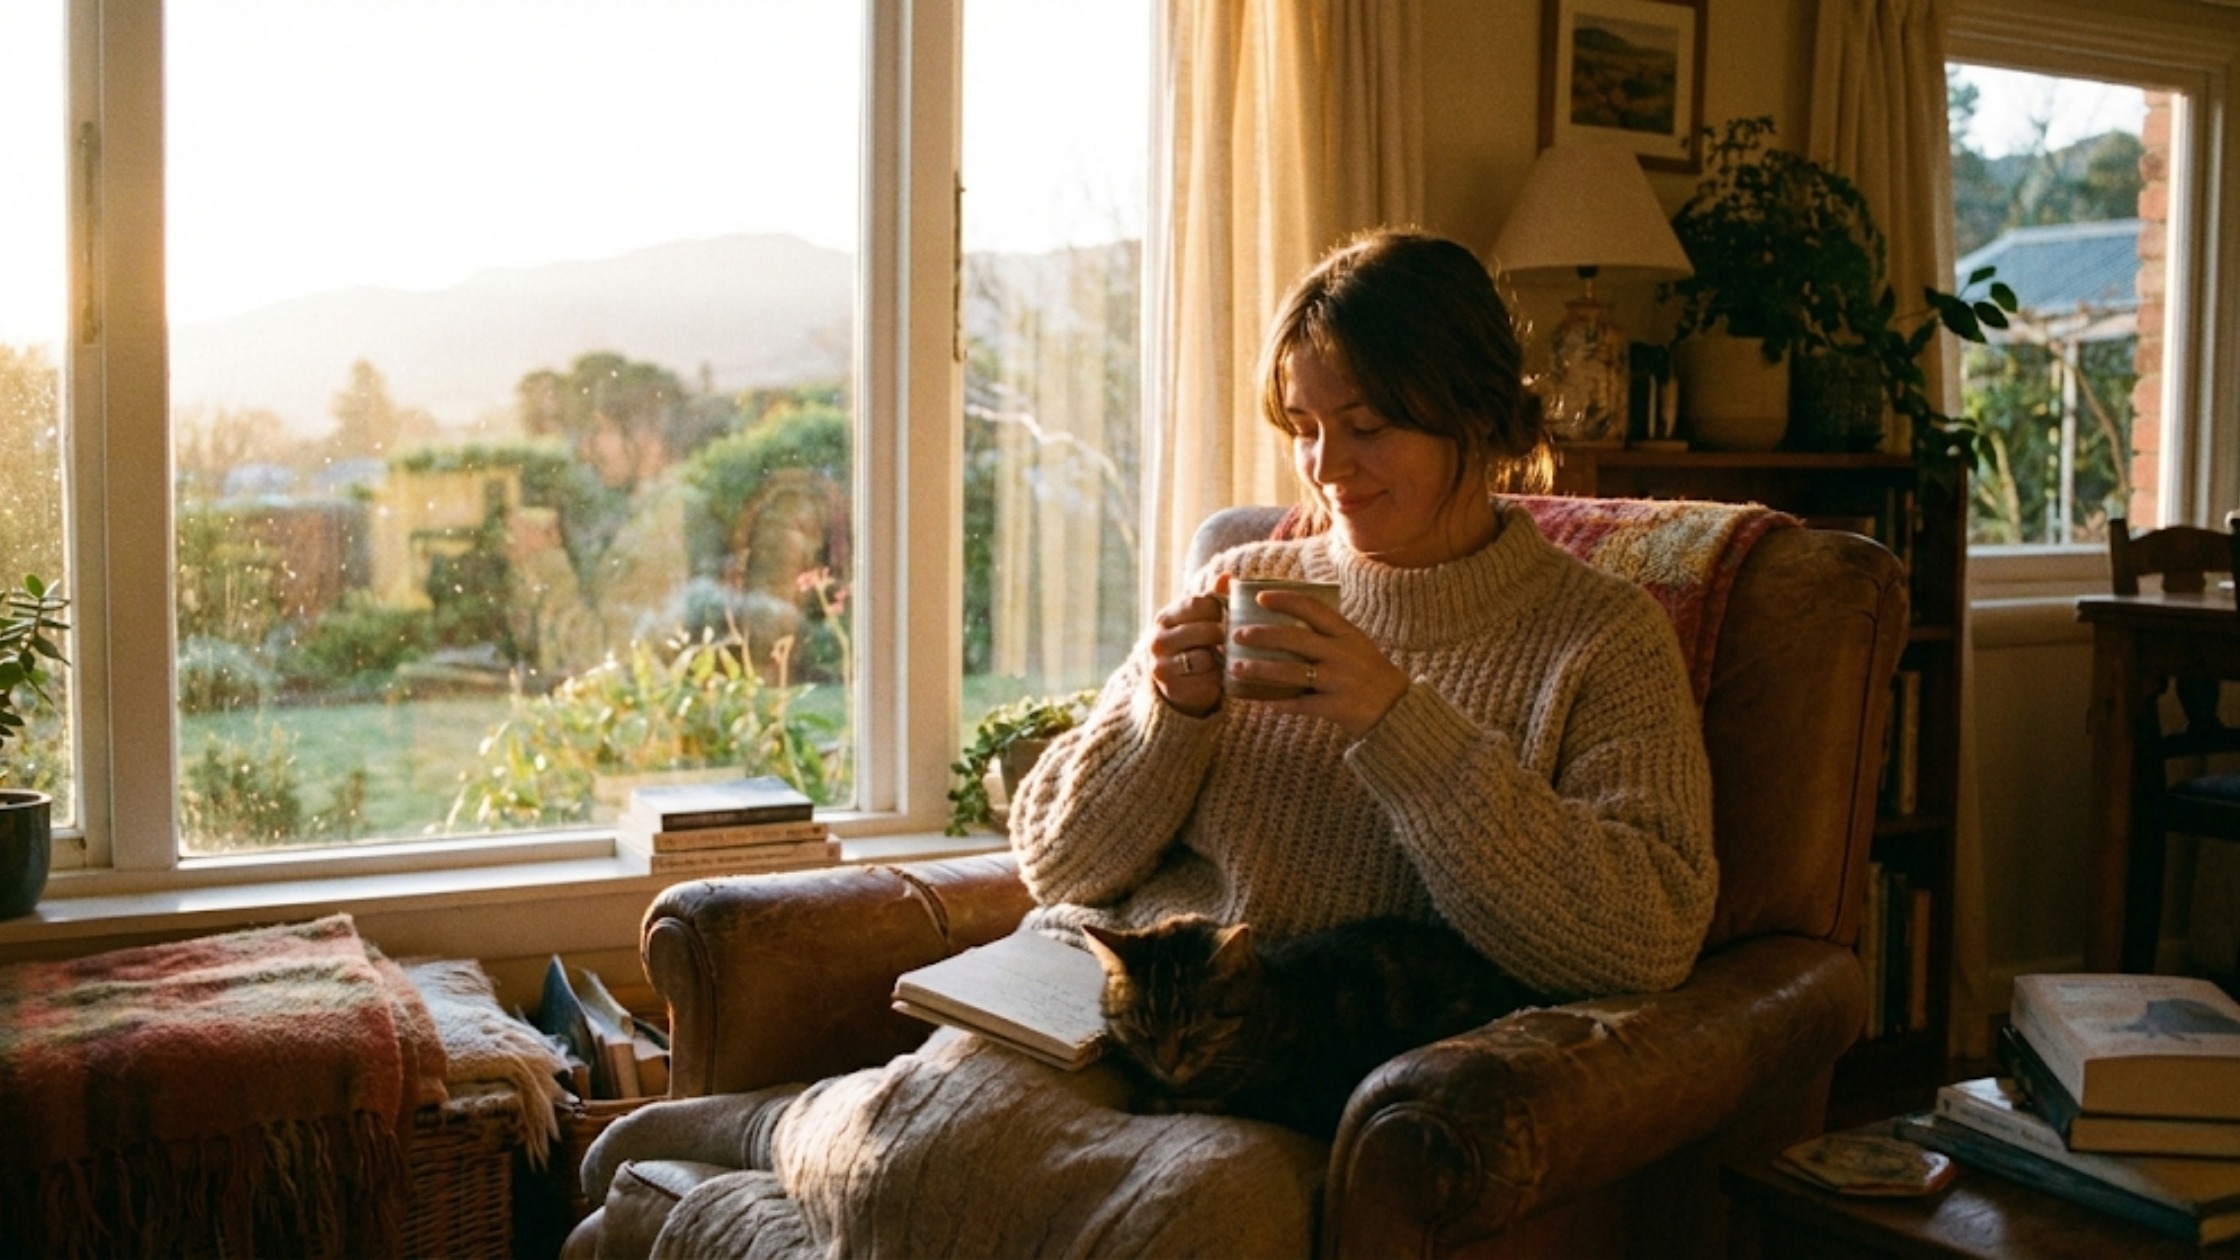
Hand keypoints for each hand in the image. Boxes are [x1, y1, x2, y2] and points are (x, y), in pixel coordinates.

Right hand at [1149, 574, 1229, 717]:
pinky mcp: (1174, 688)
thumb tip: (1227, 577)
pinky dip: (1215, 677)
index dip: (1218, 610)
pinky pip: (1206, 679)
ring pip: (1205, 657)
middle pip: (1206, 631)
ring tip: (1218, 658)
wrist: (1177, 683)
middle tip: (1225, 641)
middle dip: (1221, 636)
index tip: (1221, 618)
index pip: (1199, 604)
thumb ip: (1213, 598)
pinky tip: (1213, 674)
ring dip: (1218, 659)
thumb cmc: (1193, 643)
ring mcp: (1162, 666)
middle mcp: (1158, 641)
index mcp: (1165, 618)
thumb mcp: (1199, 619)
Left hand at [1228, 588, 1408, 739]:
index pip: (1312, 607)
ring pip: (1291, 672)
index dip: (1284, 599)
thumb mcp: (1357, 645)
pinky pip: (1301, 704)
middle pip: (1294, 639)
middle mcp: (1342, 653)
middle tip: (1237, 634)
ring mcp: (1339, 680)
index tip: (1259, 597)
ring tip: (1236, 669)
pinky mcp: (1337, 706)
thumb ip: (1329, 634)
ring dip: (1260, 670)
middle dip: (1261, 635)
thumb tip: (1290, 618)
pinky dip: (1279, 704)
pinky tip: (1260, 703)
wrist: (1397, 709)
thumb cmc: (1370, 673)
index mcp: (1346, 633)